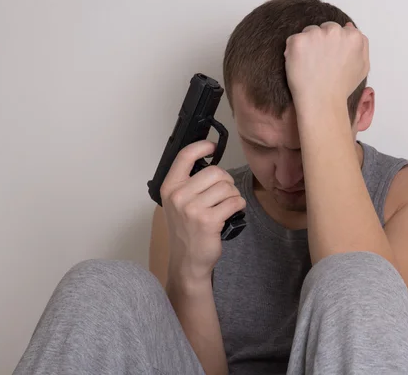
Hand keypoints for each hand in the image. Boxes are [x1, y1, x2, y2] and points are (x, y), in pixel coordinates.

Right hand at [159, 140, 245, 282]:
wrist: (187, 261)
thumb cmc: (186, 231)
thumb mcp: (177, 204)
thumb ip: (188, 183)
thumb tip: (209, 162)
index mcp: (169, 188)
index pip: (185, 156)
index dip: (201, 147)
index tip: (212, 147)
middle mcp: (179, 196)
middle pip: (215, 172)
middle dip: (226, 181)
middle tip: (224, 193)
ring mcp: (193, 208)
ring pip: (227, 187)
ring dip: (233, 195)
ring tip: (226, 206)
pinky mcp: (209, 220)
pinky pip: (234, 202)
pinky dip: (238, 206)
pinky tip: (232, 212)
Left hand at [284, 21, 369, 111]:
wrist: (322, 102)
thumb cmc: (341, 88)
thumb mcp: (362, 67)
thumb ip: (361, 45)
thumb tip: (349, 27)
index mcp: (353, 37)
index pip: (340, 31)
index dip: (333, 45)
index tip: (330, 59)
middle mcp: (335, 31)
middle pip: (324, 28)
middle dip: (321, 42)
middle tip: (319, 64)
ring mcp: (315, 34)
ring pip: (308, 33)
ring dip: (307, 45)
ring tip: (310, 66)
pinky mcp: (298, 41)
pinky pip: (293, 41)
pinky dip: (293, 52)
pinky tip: (300, 67)